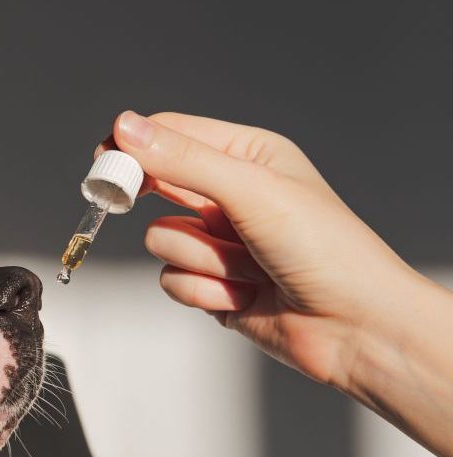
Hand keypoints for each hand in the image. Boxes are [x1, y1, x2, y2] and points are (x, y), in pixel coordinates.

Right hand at [107, 111, 452, 456]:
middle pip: (156, 185)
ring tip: (243, 266)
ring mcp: (219, 241)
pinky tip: (242, 295)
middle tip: (122, 202)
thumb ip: (183, 161)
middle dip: (151, 202)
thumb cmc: (325, 249)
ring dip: (197, 257)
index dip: (133, 147)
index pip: (172, 134)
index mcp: (248, 155)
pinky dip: (202, 290)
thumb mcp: (250, 190)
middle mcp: (231, 195)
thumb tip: (125, 127)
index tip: (103, 165)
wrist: (354, 327)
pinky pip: (171, 279)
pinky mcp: (211, 284)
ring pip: (161, 239)